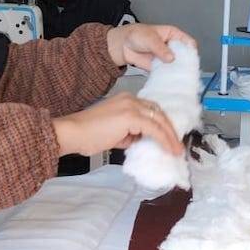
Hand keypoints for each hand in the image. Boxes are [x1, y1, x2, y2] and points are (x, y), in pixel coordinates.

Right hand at [51, 93, 182, 156]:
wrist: (73, 133)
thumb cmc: (87, 135)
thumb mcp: (114, 132)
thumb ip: (129, 132)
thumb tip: (140, 140)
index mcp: (126, 99)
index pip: (150, 109)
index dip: (162, 124)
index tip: (169, 138)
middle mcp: (130, 99)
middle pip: (158, 112)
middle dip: (170, 129)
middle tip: (177, 145)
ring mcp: (131, 106)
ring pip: (159, 119)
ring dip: (170, 136)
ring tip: (176, 150)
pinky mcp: (131, 116)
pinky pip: (154, 129)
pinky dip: (164, 139)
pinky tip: (169, 149)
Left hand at [106, 24, 196, 70]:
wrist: (121, 45)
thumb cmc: (136, 35)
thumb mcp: (150, 39)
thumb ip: (161, 48)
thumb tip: (171, 58)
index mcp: (173, 35)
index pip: (188, 42)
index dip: (191, 50)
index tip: (191, 59)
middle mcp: (172, 46)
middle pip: (185, 55)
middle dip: (186, 63)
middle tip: (187, 70)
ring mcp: (166, 58)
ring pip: (177, 65)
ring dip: (178, 71)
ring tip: (181, 78)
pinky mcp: (160, 67)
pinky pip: (167, 72)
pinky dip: (169, 76)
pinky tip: (171, 80)